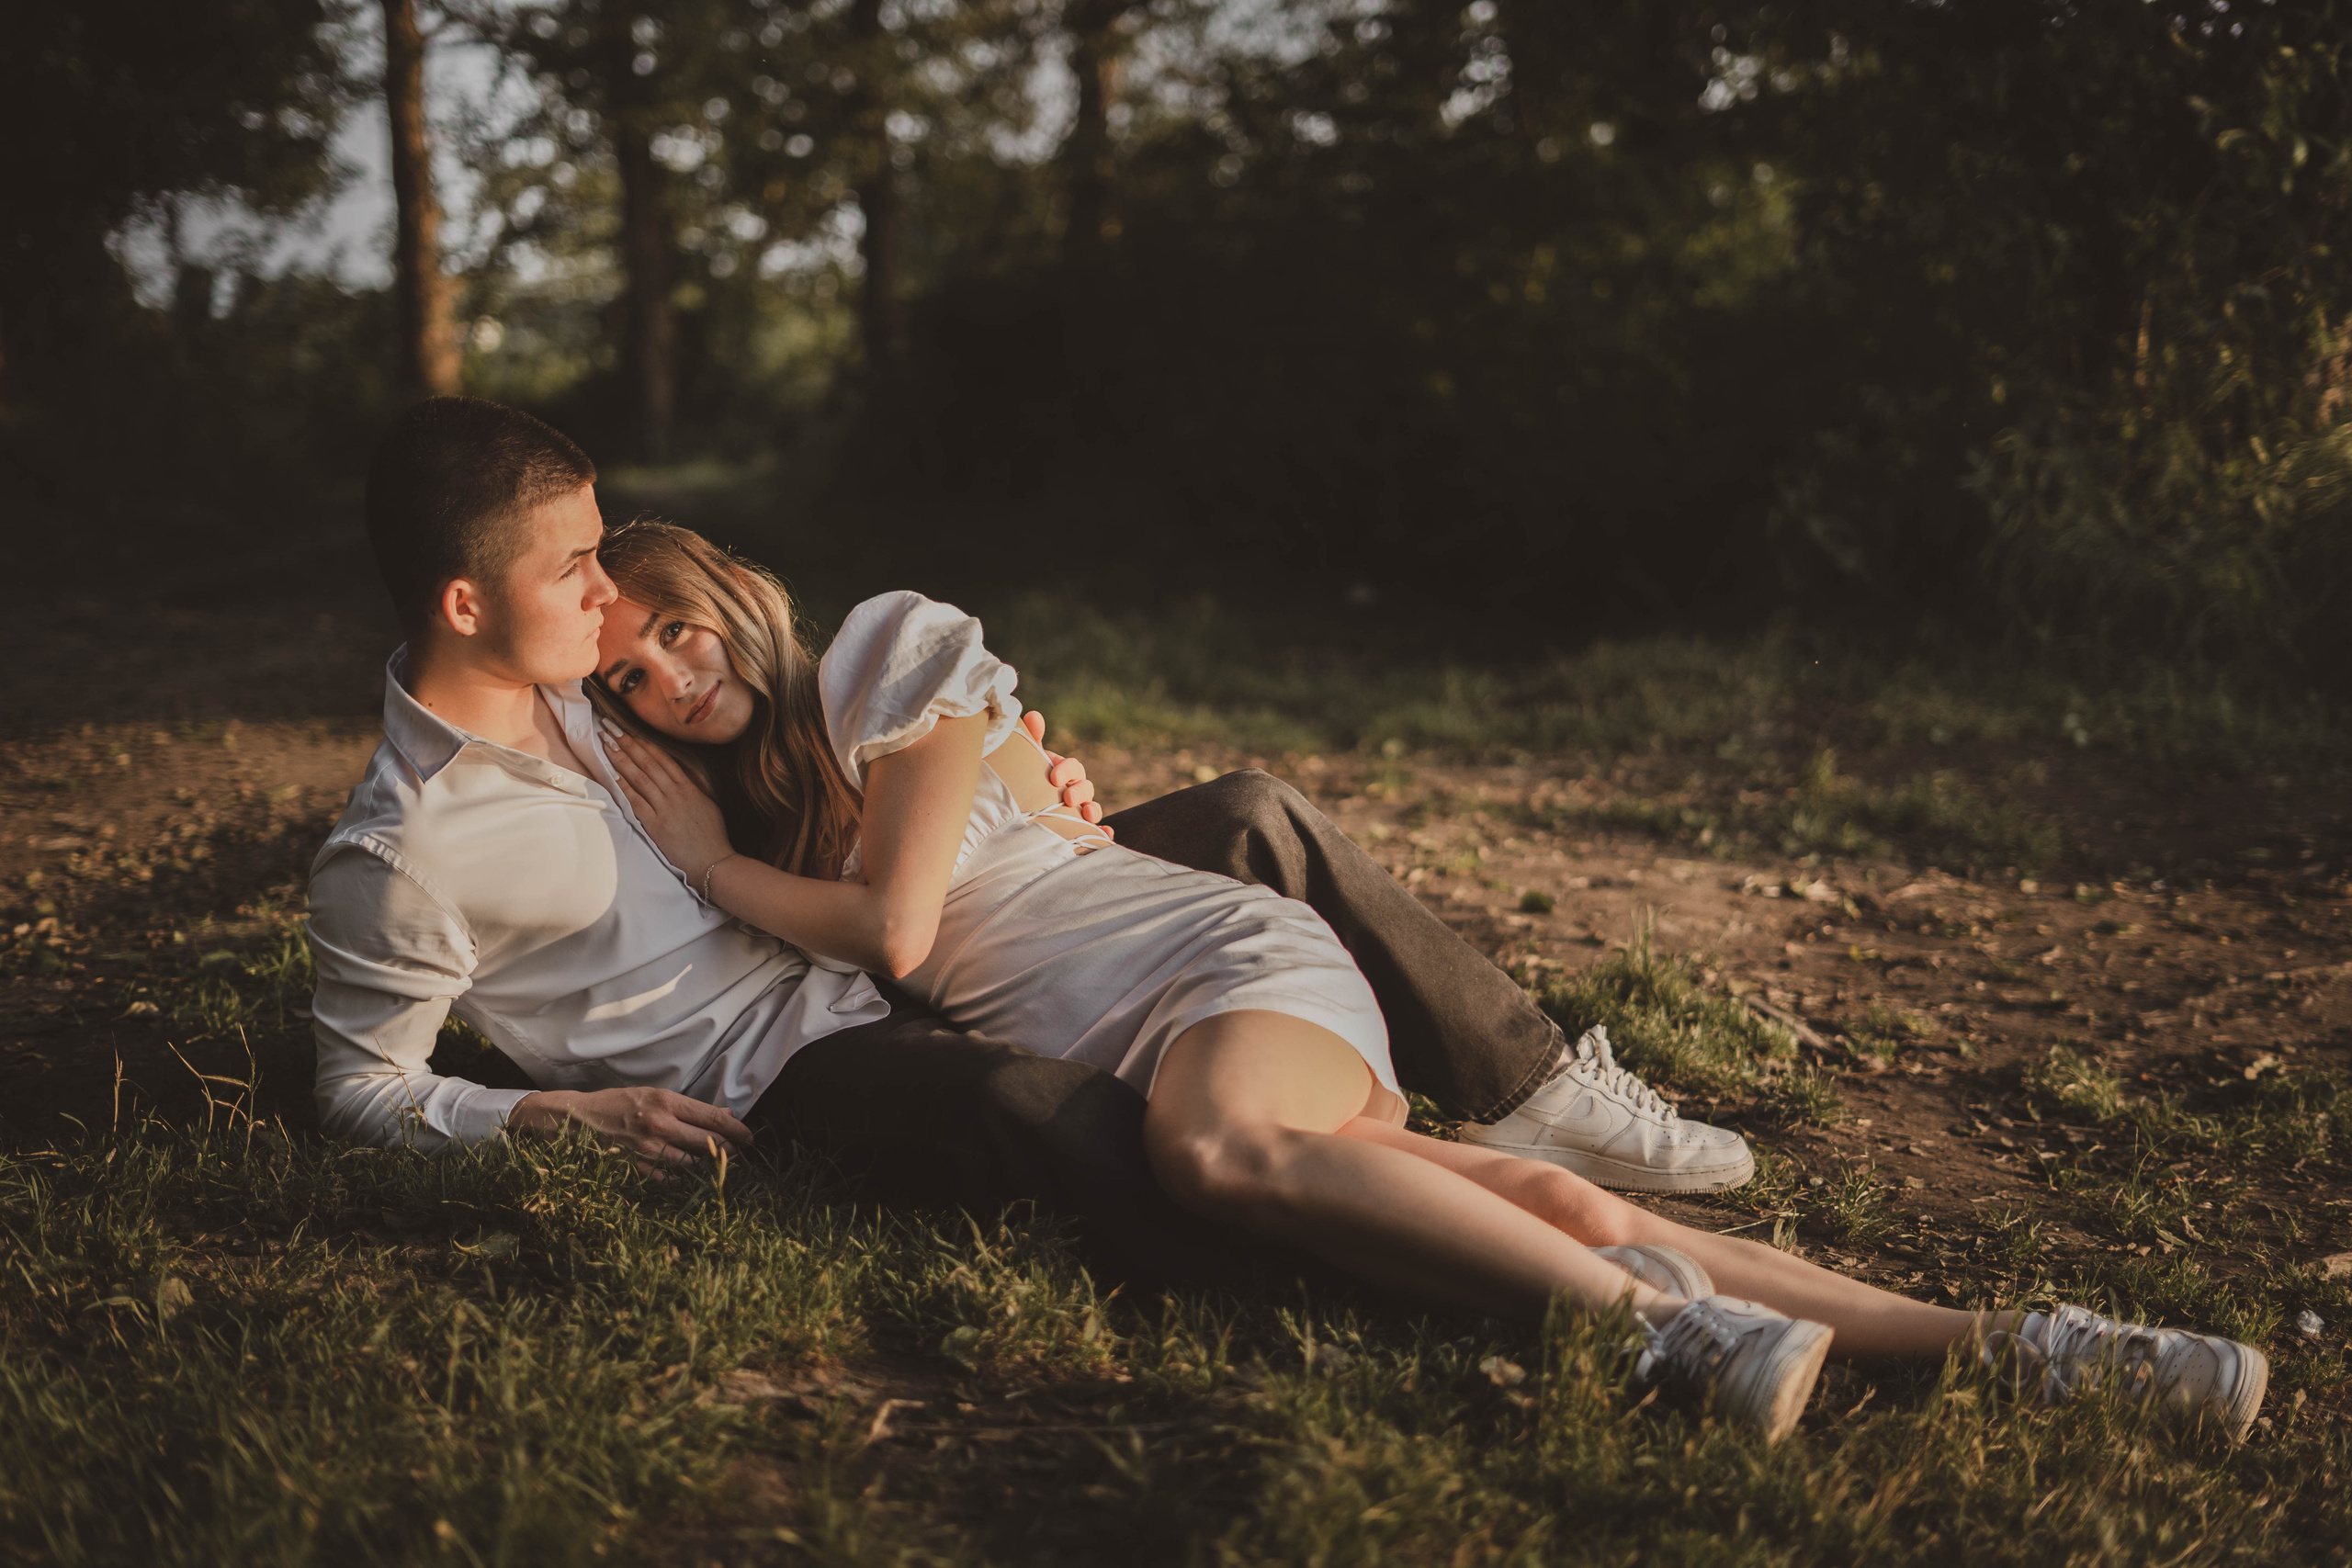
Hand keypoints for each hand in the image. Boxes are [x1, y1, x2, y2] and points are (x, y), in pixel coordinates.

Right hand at [508, 1086, 751, 1174]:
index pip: (712, 1118)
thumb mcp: (652, 1095)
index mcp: (666, 1102)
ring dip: (704, 1165)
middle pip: (707, 1143)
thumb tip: (724, 1116)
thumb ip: (687, 1107)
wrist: (575, 1120)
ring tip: (712, 1162)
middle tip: (738, 1152)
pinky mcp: (636, 1168)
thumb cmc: (616, 1103)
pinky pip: (668, 1179)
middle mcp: (660, 1125)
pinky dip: (679, 1178)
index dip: (736, 1130)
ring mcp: (647, 1149)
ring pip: (691, 1164)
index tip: (750, 1137)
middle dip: (728, 1149)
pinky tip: (683, 1174)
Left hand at [603, 730, 736, 886]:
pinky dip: (625, 786)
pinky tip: (613, 774)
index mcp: (690, 788)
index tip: (629, 730)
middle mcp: (676, 794)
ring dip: (622, 759)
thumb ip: (694, 789)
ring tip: (607, 744)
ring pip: (640, 777)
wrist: (713, 862)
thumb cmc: (712, 837)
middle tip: (610, 728)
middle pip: (648, 763)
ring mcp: (665, 808)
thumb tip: (680, 775)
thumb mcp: (708, 806)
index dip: (644, 743)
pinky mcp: (656, 824)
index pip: (663, 759)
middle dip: (628, 743)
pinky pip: (637, 801)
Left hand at [1021, 710, 1112, 836]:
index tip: (1054, 778)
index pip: (1073, 767)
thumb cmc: (1027, 780)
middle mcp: (1076, 790)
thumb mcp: (1029, 762)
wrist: (1018, 810)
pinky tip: (1105, 834)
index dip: (1067, 770)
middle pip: (1086, 787)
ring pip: (1093, 808)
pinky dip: (1105, 832)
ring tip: (1087, 815)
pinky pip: (1097, 831)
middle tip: (1068, 798)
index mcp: (1065, 772)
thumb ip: (1032, 739)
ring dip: (1093, 810)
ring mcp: (1080, 810)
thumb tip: (1033, 714)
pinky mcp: (1080, 829)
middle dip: (1080, 791)